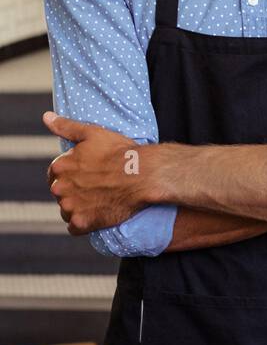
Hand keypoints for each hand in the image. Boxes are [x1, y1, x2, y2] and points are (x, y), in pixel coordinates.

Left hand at [43, 112, 150, 235]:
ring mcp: (70, 207)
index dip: (71, 174)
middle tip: (96, 186)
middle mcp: (60, 188)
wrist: (143, 174)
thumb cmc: (120, 152)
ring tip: (99, 199)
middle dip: (74, 190)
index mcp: (59, 167)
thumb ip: (65, 126)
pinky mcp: (82, 223)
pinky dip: (84, 222)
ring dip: (78, 207)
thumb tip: (46, 117)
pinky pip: (75, 227)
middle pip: (61, 193)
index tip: (87, 174)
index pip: (55, 174)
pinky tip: (98, 213)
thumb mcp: (92, 133)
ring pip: (67, 210)